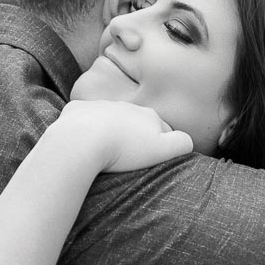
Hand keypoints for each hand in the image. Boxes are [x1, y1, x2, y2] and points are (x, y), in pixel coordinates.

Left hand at [53, 100, 192, 172]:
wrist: (82, 139)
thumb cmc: (124, 149)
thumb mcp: (163, 150)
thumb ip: (182, 143)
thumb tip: (187, 140)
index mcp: (149, 116)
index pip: (162, 129)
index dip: (161, 145)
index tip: (153, 159)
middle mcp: (126, 106)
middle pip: (137, 122)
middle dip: (136, 135)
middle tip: (129, 156)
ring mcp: (101, 106)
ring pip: (110, 118)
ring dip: (110, 130)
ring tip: (104, 151)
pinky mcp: (77, 109)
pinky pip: (83, 117)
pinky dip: (85, 126)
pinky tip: (82, 141)